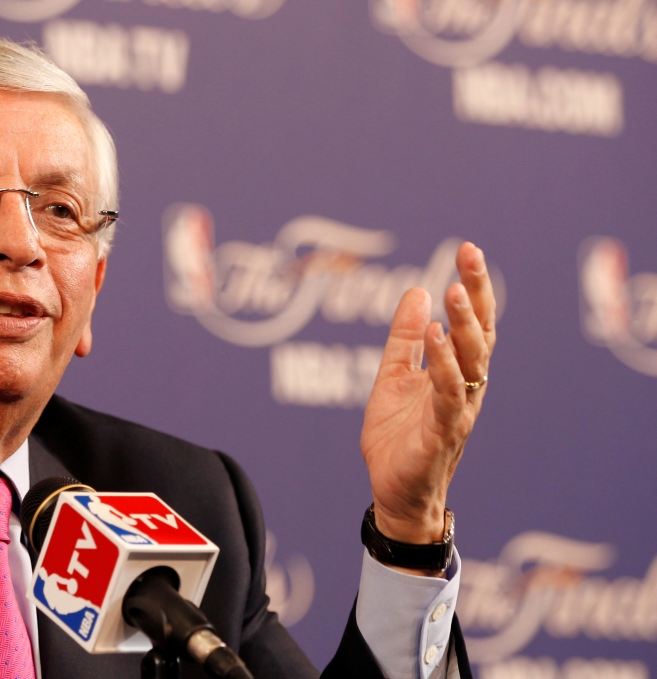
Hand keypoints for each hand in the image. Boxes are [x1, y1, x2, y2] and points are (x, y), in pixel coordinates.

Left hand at [360, 242, 495, 567]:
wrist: (393, 491)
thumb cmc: (398, 436)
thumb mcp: (392, 376)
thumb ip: (403, 338)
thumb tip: (417, 290)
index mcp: (456, 372)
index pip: (471, 322)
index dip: (473, 286)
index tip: (466, 248)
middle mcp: (466, 387)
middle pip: (480, 334)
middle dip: (476, 294)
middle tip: (469, 255)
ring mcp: (458, 410)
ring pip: (471, 362)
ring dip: (464, 325)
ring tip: (454, 291)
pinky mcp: (442, 432)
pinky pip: (448, 394)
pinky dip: (443, 364)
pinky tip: (434, 336)